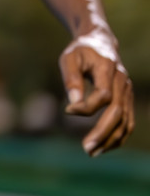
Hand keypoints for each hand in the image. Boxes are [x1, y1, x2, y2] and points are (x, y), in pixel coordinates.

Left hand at [61, 29, 134, 155]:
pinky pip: (127, 122)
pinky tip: (104, 147)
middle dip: (103, 132)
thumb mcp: (69, 58)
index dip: (88, 106)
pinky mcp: (127, 99)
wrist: (100, 43)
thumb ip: (71, 78)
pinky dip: (118, 136)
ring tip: (93, 152)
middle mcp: (122, 82)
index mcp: (108, 69)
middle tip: (86, 148)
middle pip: (118, 112)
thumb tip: (73, 103)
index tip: (68, 110)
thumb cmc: (81, 51)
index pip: (104, 95)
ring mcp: (127, 92)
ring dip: (111, 139)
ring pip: (125, 121)